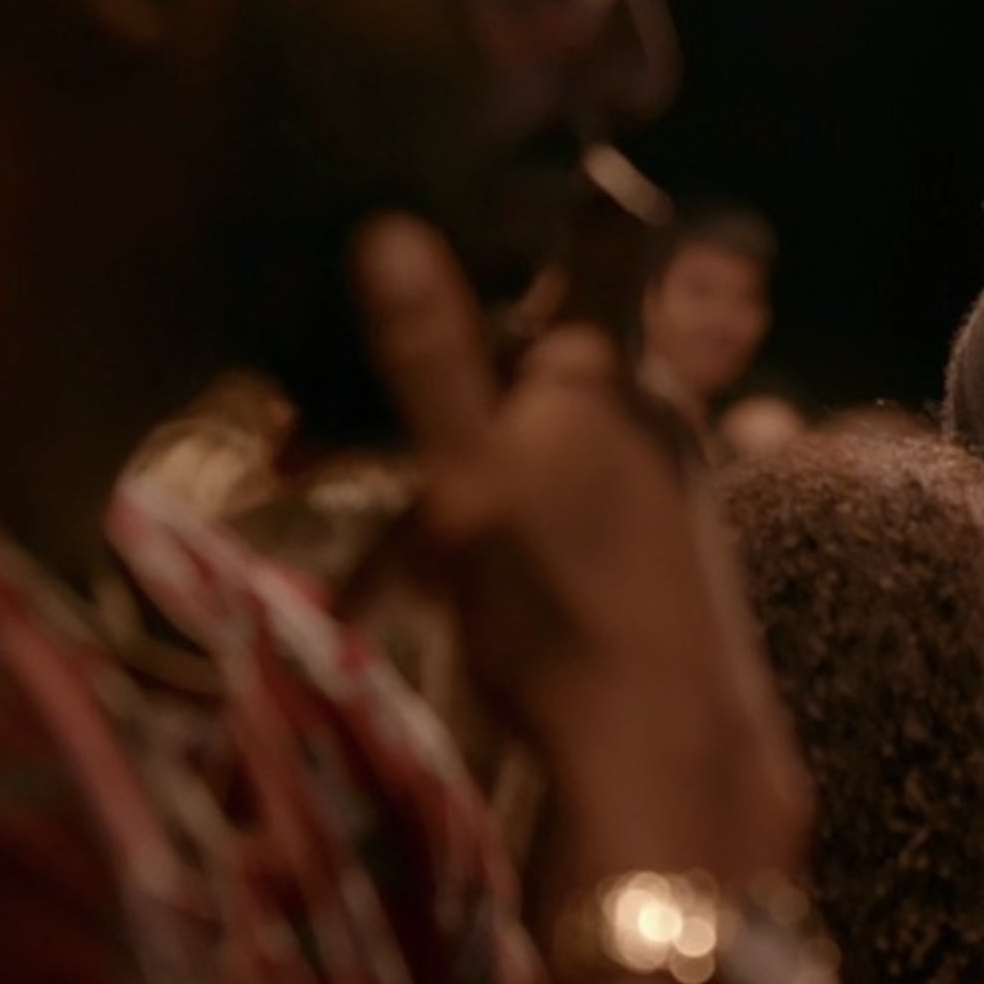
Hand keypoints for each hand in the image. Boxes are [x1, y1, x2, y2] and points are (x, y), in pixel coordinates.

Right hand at [348, 215, 808, 871]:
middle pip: (516, 385)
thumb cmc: (558, 604)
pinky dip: (501, 543)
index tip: (355, 376)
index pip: (526, 293)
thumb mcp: (469, 477)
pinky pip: (564, 514)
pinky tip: (454, 599)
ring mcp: (666, 479)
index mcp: (609, 371)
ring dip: (448, 500)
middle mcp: (651, 409)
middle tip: (317, 477)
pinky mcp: (665, 545)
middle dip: (424, 430)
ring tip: (395, 572)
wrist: (663, 756)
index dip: (440, 322)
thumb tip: (392, 227)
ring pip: (531, 458)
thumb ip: (432, 357)